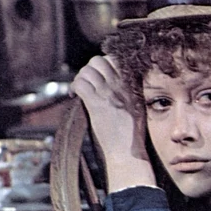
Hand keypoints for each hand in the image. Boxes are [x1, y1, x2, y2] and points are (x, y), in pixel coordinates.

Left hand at [71, 56, 154, 189]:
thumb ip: (129, 91)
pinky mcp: (96, 104)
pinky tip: (74, 96)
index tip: (98, 75)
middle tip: (86, 82)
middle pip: (98, 61)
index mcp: (132, 84)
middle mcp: (120, 85)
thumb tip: (115, 82)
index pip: (115, 59)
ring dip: (79, 78)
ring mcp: (108, 93)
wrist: (128, 151)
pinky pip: (79, 84)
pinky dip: (73, 87)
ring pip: (86, 71)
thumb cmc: (132, 133)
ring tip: (79, 90)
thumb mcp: (138, 106)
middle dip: (88, 69)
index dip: (102, 64)